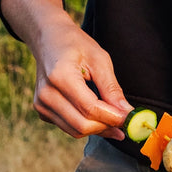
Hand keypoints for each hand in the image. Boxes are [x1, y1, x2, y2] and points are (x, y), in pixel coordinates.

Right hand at [32, 18, 132, 138]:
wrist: (48, 40)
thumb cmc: (75, 45)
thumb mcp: (99, 59)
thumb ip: (112, 88)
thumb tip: (126, 112)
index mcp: (60, 77)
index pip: (90, 108)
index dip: (113, 117)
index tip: (130, 119)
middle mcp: (46, 94)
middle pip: (82, 125)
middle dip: (107, 126)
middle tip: (125, 121)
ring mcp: (41, 105)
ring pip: (75, 130)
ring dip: (98, 129)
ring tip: (115, 119)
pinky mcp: (42, 111)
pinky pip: (69, 127)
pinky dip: (87, 125)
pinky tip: (98, 115)